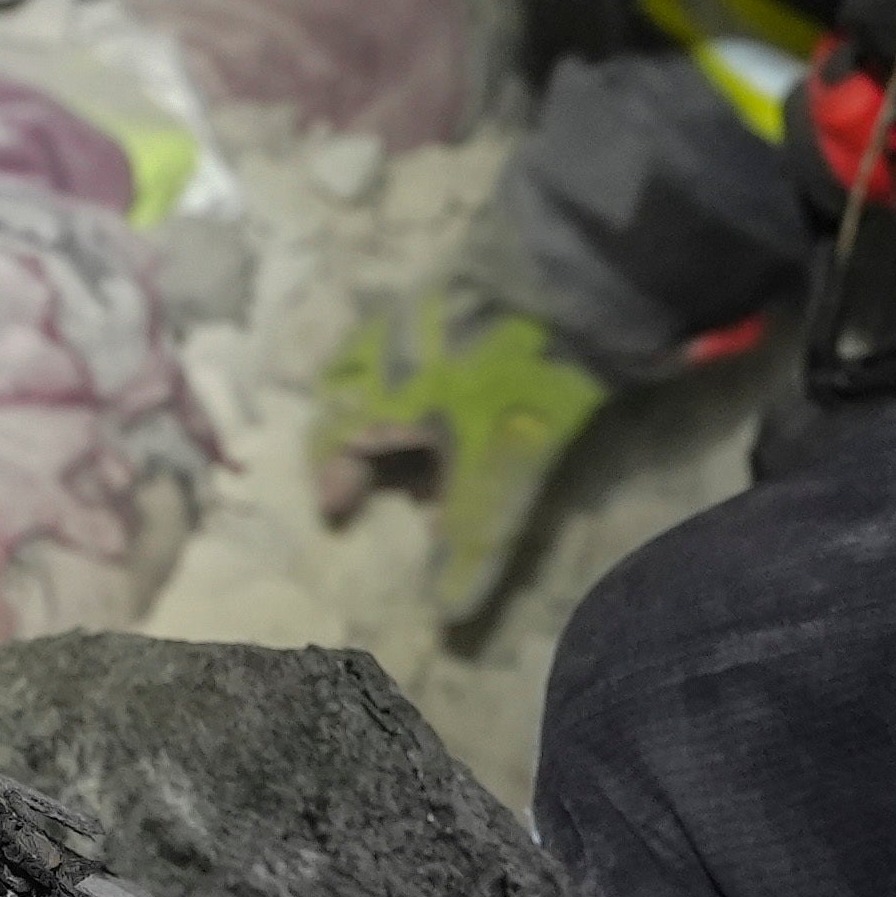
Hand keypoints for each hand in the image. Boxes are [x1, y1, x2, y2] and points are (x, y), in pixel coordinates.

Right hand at [306, 294, 615, 634]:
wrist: (567, 280)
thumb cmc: (514, 385)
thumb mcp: (495, 475)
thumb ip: (468, 542)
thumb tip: (446, 616)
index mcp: (370, 399)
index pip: (328, 447)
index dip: (332, 484)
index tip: (337, 513)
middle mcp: (374, 355)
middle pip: (338, 399)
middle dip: (346, 441)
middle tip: (364, 475)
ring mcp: (409, 315)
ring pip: (372, 365)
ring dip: (381, 405)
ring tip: (412, 439)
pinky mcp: (449, 291)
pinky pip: (411, 343)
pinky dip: (417, 375)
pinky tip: (453, 390)